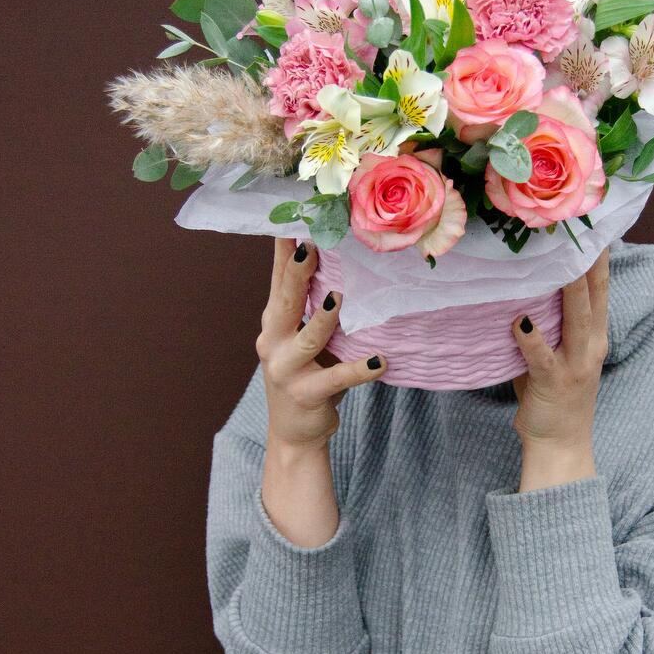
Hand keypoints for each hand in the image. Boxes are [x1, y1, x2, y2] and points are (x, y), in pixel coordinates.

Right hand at [256, 237, 387, 451]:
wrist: (293, 434)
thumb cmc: (305, 376)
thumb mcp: (302, 338)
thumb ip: (311, 308)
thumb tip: (338, 264)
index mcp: (274, 323)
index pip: (277, 280)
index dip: (283, 251)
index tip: (291, 219)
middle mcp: (273, 342)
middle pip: (285, 302)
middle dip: (297, 272)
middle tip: (311, 244)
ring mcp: (286, 370)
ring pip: (307, 339)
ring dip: (324, 319)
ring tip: (340, 298)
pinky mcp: (306, 394)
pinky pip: (336, 378)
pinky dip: (360, 369)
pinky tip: (380, 361)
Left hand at [510, 246, 609, 490]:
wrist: (561, 445)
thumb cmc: (552, 396)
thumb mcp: (557, 353)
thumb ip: (549, 324)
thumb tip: (525, 289)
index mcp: (594, 336)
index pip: (599, 289)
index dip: (597, 256)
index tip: (592, 225)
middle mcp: (591, 346)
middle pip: (594, 295)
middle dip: (589, 260)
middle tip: (581, 226)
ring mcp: (575, 364)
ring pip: (576, 319)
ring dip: (569, 289)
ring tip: (561, 262)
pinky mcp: (554, 382)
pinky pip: (542, 356)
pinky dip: (531, 338)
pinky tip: (519, 320)